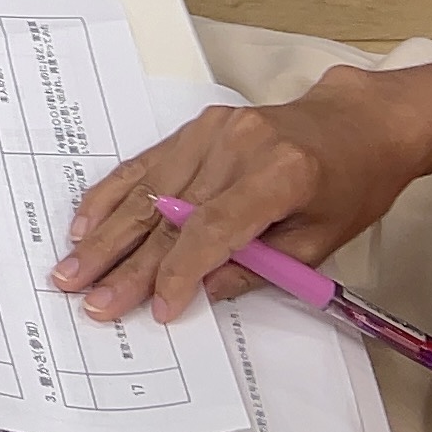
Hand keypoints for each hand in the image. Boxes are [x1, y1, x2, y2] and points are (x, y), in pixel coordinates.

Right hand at [52, 71, 429, 326]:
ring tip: (73, 268)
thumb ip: (259, 268)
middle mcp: (239, 146)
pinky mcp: (198, 126)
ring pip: (148, 190)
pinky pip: (147, 164)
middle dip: (127, 262)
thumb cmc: (351, 185)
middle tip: (92, 298)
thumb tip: (200, 290)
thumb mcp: (322, 241)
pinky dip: (113, 194)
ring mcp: (213, 131)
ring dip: (106, 234)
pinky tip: (86, 221)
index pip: (214, 227)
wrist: (358, 124)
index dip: (179, 270)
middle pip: (170, 212)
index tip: (155, 308)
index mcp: (280, 174)